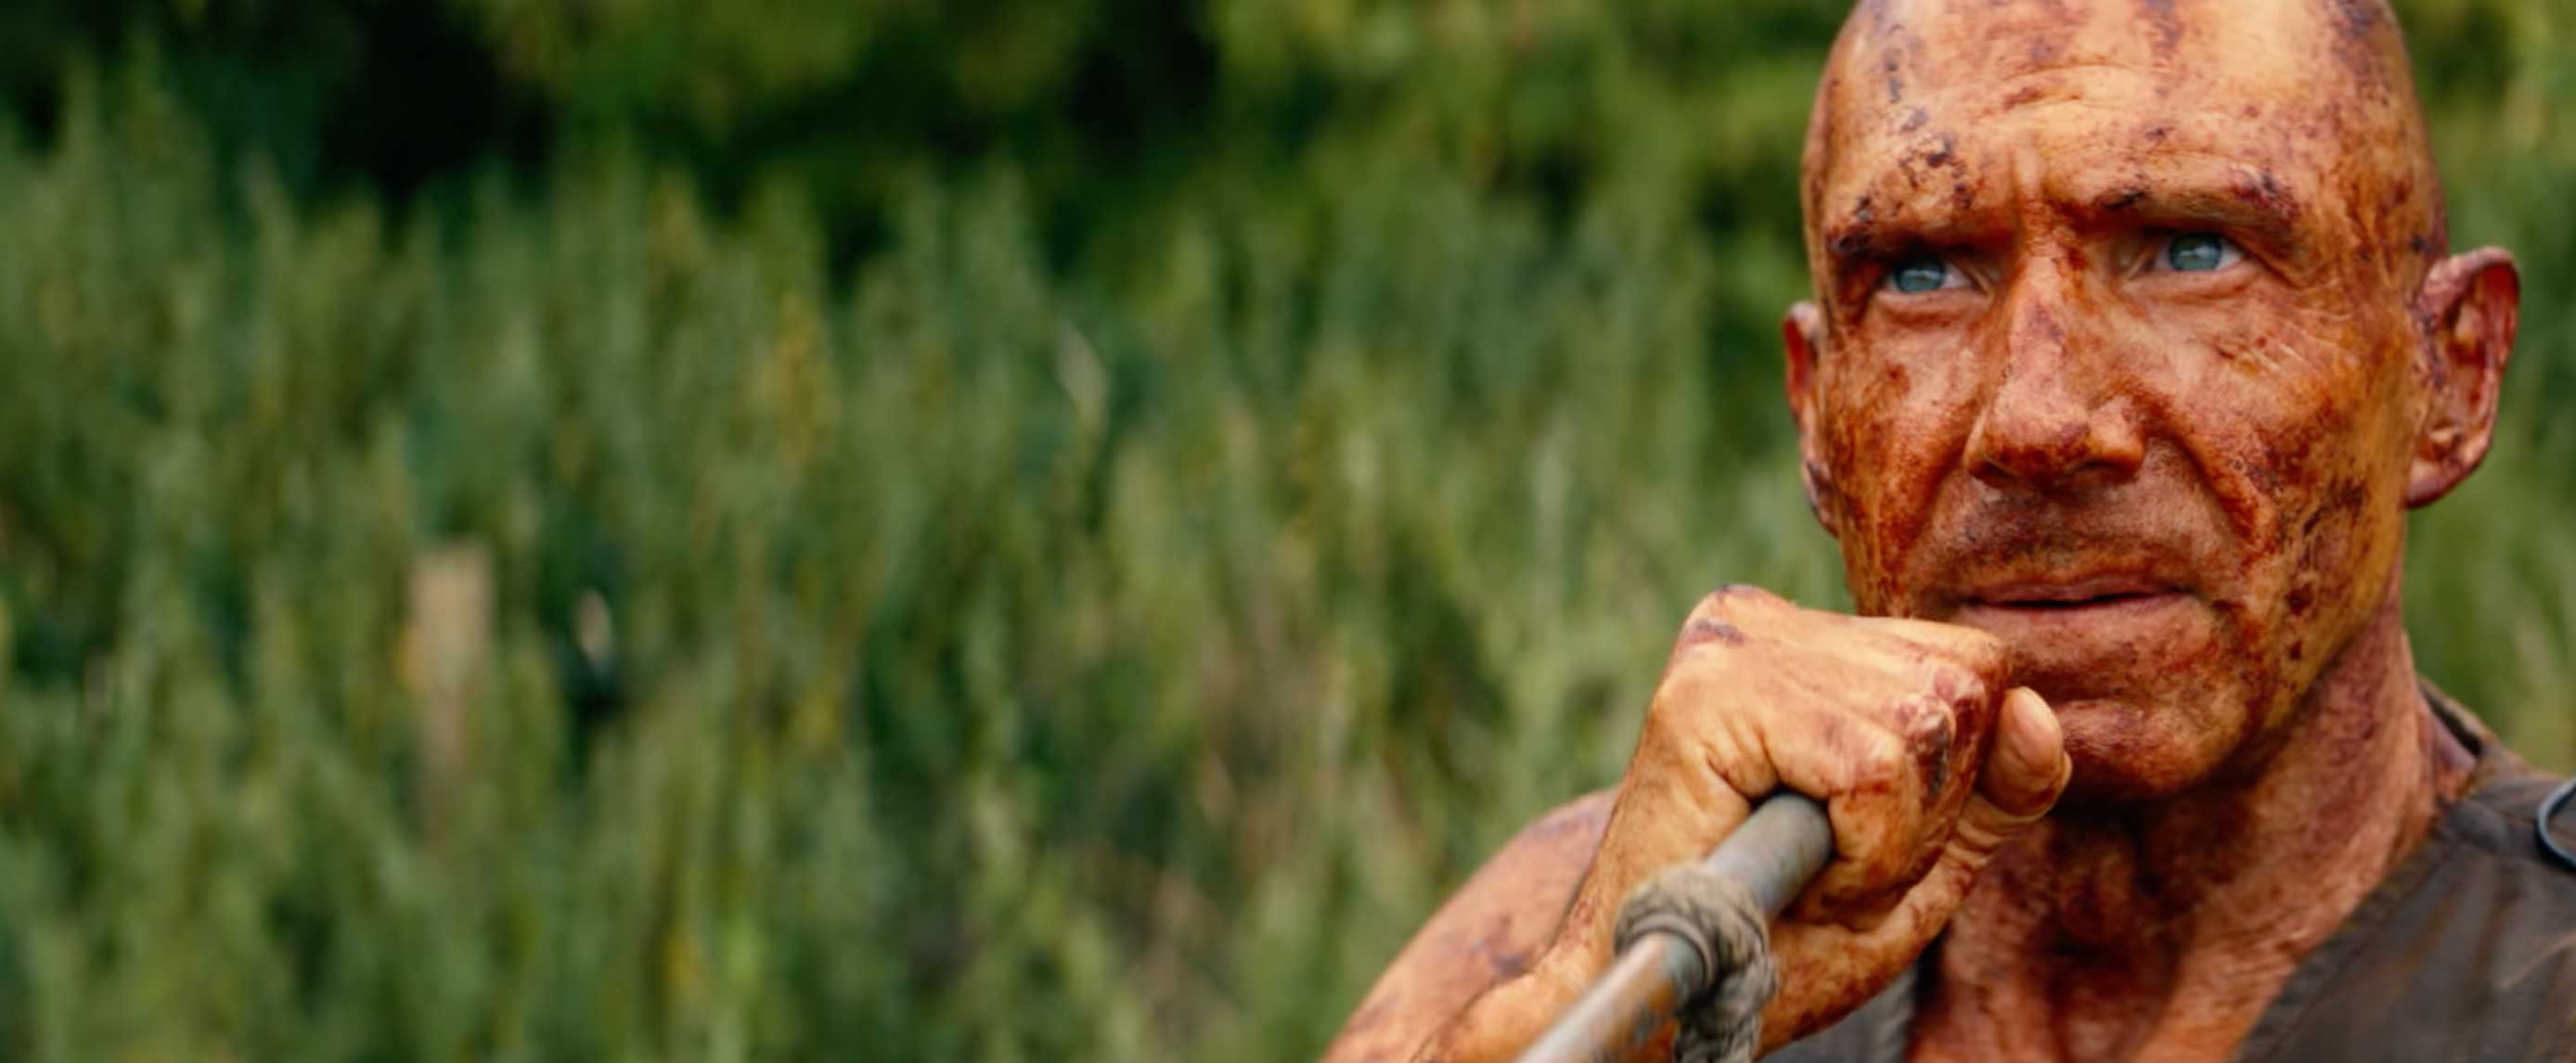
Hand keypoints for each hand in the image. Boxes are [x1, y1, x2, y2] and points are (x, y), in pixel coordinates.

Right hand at [1536, 585, 2069, 1054]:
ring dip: (1889, 843)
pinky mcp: (1707, 695)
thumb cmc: (1781, 933)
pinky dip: (1862, 851)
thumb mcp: (1921, 859)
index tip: (1858, 838)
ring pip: (1925, 727)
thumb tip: (2036, 711)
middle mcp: (1764, 622)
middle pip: (1963, 685)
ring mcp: (1731, 647)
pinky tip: (1792, 871)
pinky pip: (1873, 768)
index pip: (1973, 665)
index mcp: (1809, 642)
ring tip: (1806, 871)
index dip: (1954, 781)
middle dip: (1928, 811)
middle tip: (1830, 865)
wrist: (1667, 997)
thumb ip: (1995, 788)